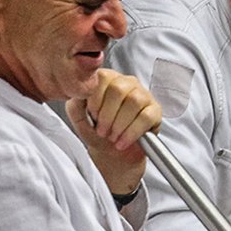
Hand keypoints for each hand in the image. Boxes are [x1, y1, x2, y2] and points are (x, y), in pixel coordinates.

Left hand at [67, 70, 160, 194]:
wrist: (112, 153)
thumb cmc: (97, 132)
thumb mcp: (79, 118)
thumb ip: (75, 103)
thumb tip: (79, 95)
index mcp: (107, 79)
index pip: (102, 77)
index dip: (96, 100)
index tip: (92, 116)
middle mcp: (126, 82)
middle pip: (118, 89)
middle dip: (107, 115)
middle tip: (102, 131)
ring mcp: (143, 94)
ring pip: (134, 101)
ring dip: (120, 124)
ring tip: (113, 137)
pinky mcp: (155, 110)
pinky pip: (146, 117)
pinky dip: (132, 132)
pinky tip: (123, 141)